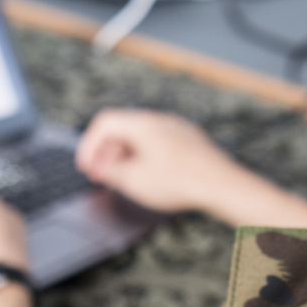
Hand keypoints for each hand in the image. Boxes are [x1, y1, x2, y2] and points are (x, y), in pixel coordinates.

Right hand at [75, 109, 247, 214]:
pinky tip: (147, 177)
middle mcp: (160, 120)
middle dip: (106, 153)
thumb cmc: (181, 182)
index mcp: (142, 124)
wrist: (221, 185)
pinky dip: (145, 158)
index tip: (85, 164)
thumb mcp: (133, 181)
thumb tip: (102, 168)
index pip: (104, 123)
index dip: (88, 145)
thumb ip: (110, 172)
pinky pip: (159, 145)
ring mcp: (177, 129)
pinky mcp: (190, 142)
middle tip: (99, 175)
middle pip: (123, 129)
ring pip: (141, 138)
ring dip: (126, 156)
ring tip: (122, 179)